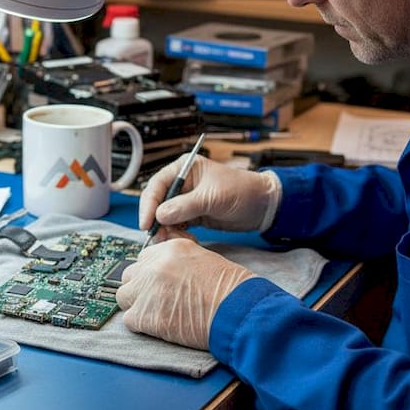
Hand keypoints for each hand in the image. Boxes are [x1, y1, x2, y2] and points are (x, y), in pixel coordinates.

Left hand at [116, 238, 259, 349]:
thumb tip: (164, 270)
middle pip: (129, 276)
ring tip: (157, 314)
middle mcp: (154, 266)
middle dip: (140, 288)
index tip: (158, 284)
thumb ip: (178, 261)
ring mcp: (146, 290)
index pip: (143, 259)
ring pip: (124, 296)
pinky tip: (159, 326)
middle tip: (157, 300)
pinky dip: (141, 325)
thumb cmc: (230, 289)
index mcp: (169, 249)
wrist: (237, 311)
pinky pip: (129, 319)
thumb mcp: (203, 259)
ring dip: (137, 305)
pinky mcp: (145, 315)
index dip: (150, 274)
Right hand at [138, 155, 279, 235]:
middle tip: (157, 236)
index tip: (147, 222)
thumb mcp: (212, 198)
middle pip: (157, 202)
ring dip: (166, 229)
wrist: (263, 206)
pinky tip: (183, 240)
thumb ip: (185, 206)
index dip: (149, 204)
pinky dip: (176, 234)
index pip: (157, 185)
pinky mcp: (192, 215)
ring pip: (165, 216)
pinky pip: (176, 225)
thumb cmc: (242, 191)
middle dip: (156, 220)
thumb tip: (159, 215)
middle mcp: (182, 183)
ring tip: (172, 240)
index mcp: (184, 168)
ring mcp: (186, 200)